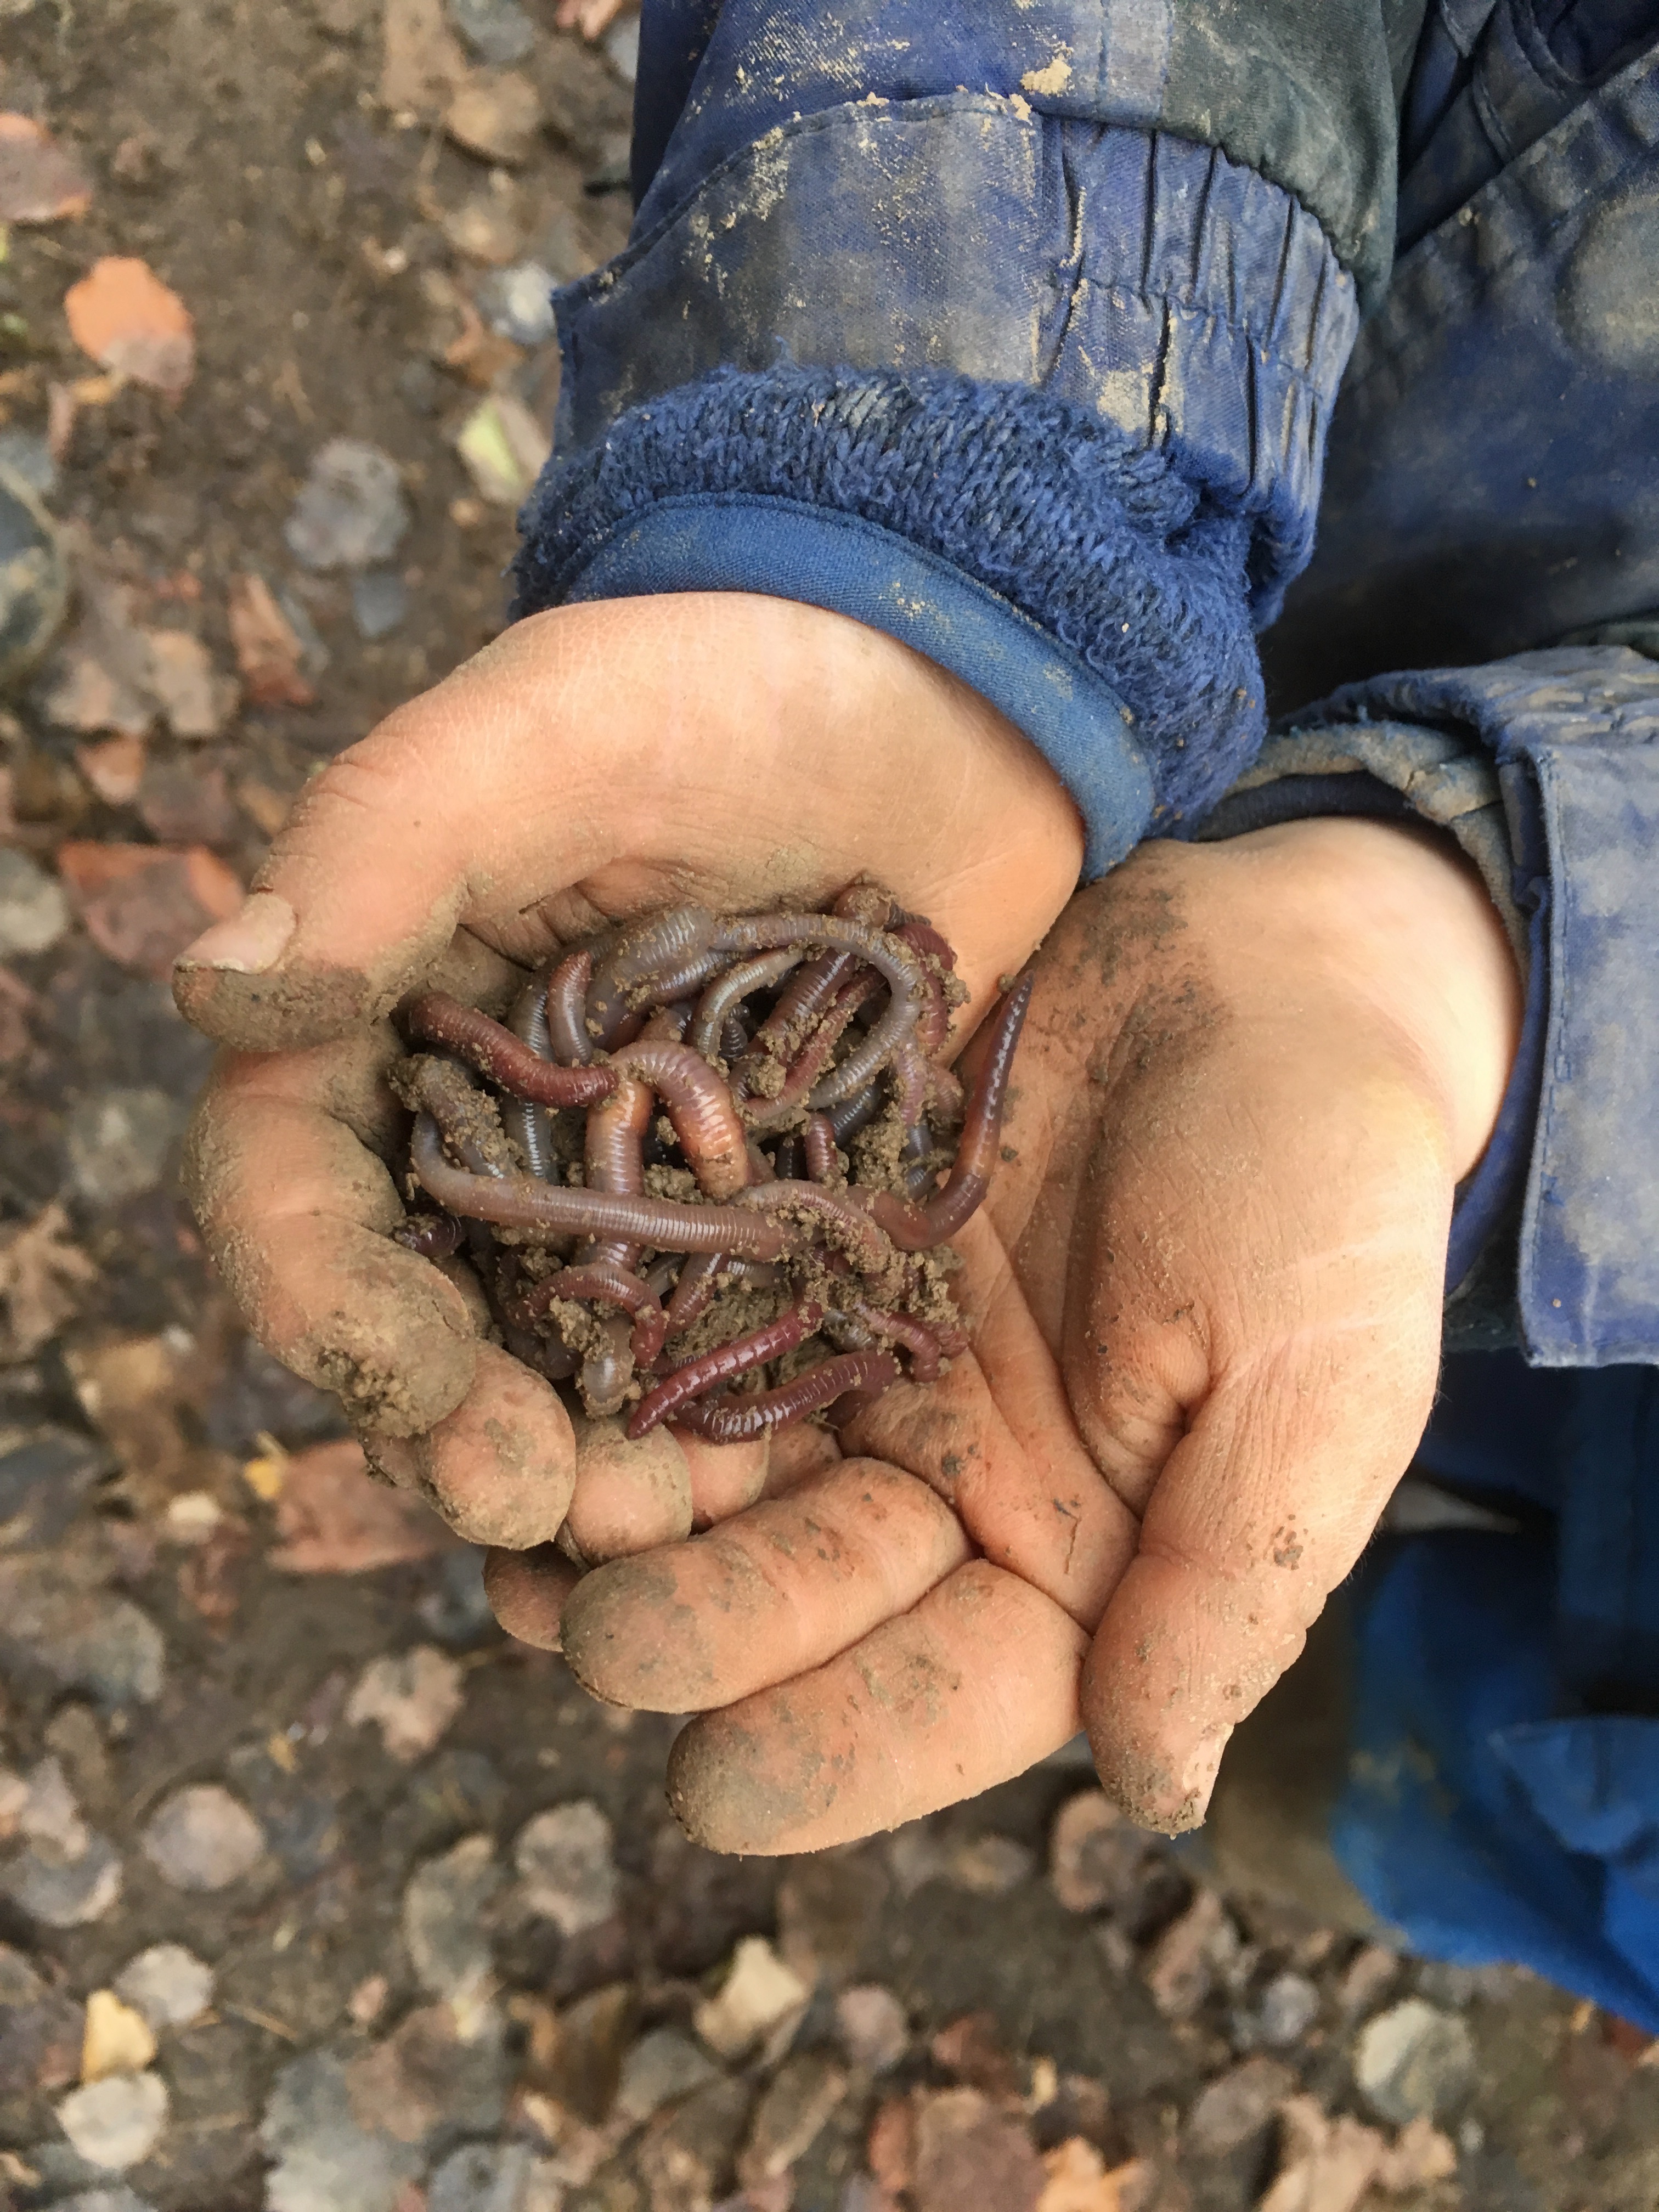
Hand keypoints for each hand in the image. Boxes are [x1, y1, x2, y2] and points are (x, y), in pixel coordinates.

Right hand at [176, 594, 1082, 1548]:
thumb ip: (375, 853)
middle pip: (428, 1307)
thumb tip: (216, 990)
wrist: (940, 696)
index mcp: (393, 1018)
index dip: (323, 1291)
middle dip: (453, 1416)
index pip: (301, 1180)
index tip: (398, 1371)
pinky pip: (724, 1344)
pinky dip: (724, 1427)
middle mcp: (493, 1126)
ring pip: (568, 1359)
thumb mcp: (539, 737)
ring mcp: (632, 1186)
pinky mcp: (763, 1213)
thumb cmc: (721, 684)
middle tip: (520, 1497)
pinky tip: (760, 1496)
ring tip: (640, 1533)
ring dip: (586, 1459)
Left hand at [532, 819, 1520, 1848]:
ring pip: (725, 1473)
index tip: (716, 1787)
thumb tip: (1157, 1795)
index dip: (838, 1745)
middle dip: (700, 1622)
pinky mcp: (803, 1244)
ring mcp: (866, 1365)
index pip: (953, 1691)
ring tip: (509, 1544)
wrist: (1263, 974)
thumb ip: (1228, 1581)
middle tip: (588, 1633)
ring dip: (619, 1516)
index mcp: (1085, 1559)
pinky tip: (525, 1382)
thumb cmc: (1324, 1185)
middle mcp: (953, 1484)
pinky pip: (697, 1316)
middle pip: (809, 1587)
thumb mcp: (1316, 1385)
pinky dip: (615, 1359)